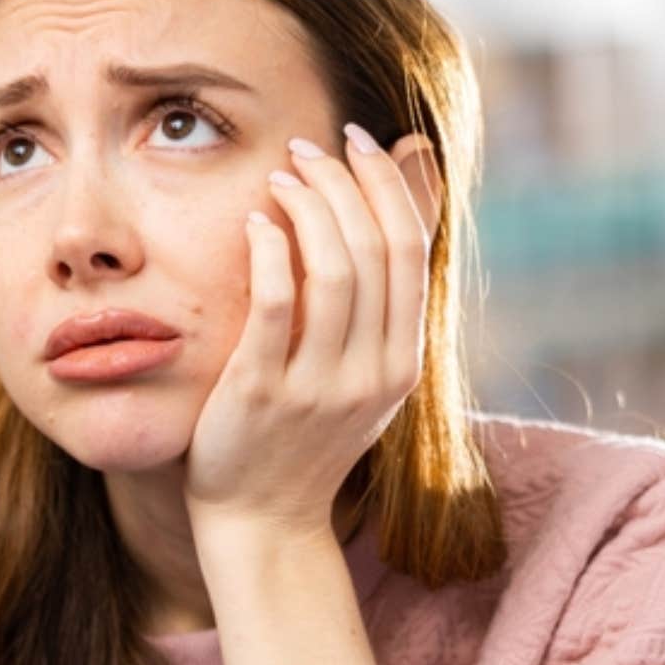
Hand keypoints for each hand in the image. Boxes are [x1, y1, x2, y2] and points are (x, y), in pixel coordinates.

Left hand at [184, 124, 434, 538]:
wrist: (264, 522)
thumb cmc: (302, 441)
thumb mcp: (360, 376)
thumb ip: (375, 304)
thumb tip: (397, 211)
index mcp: (402, 363)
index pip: (410, 249)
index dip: (386, 184)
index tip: (357, 141)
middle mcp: (372, 372)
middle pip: (376, 249)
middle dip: (345, 182)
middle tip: (307, 147)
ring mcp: (320, 385)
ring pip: (333, 270)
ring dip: (307, 207)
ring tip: (279, 176)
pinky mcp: (262, 392)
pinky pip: (274, 306)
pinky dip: (269, 252)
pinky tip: (255, 223)